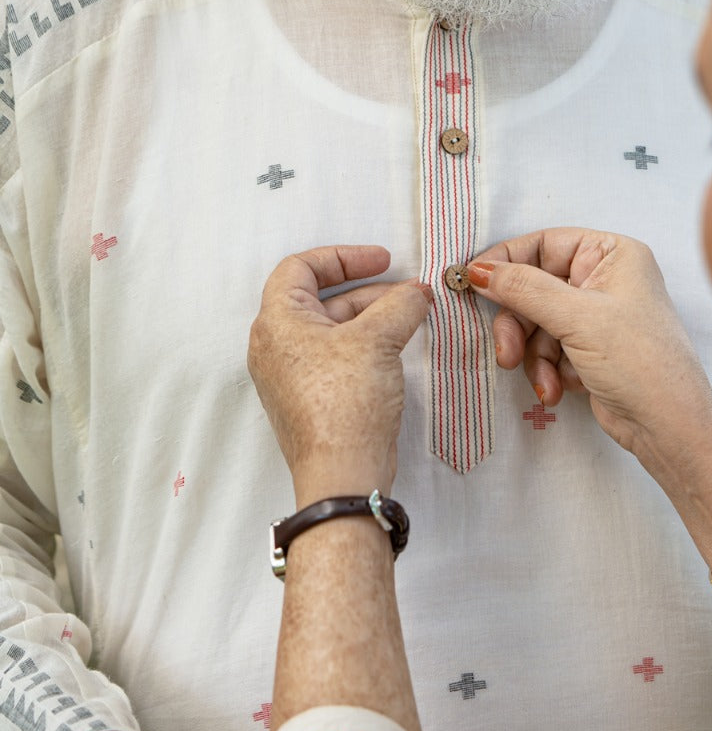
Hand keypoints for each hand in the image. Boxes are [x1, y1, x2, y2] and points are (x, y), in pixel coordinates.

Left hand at [247, 245, 430, 501]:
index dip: (343, 257)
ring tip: (412, 317)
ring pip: (333, 329)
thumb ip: (400, 305)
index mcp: (277, 321)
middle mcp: (276, 346)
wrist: (342, 474)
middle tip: (408, 292)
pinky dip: (366, 344)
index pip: (301, 267)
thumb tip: (416, 293)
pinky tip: (397, 347)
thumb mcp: (378, 339)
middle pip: (320, 298)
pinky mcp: (310, 398)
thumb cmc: (345, 404)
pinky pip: (336, 357)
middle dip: (369, 290)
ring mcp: (291, 375)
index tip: (382, 260)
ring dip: (372, 317)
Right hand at [468, 228, 711, 483]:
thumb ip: (523, 289)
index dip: (506, 263)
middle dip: (518, 325)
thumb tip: (477, 269)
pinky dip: (547, 370)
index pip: (543, 244)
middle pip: (532, 287)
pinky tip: (559, 390)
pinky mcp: (589, 349)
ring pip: (535, 323)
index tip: (471, 283)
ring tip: (544, 381)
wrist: (669, 427)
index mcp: (612, 254)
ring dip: (533, 355)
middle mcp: (604, 279)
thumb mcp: (577, 318)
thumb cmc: (640, 361)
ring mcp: (596, 316)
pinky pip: (548, 349)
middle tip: (507, 352)